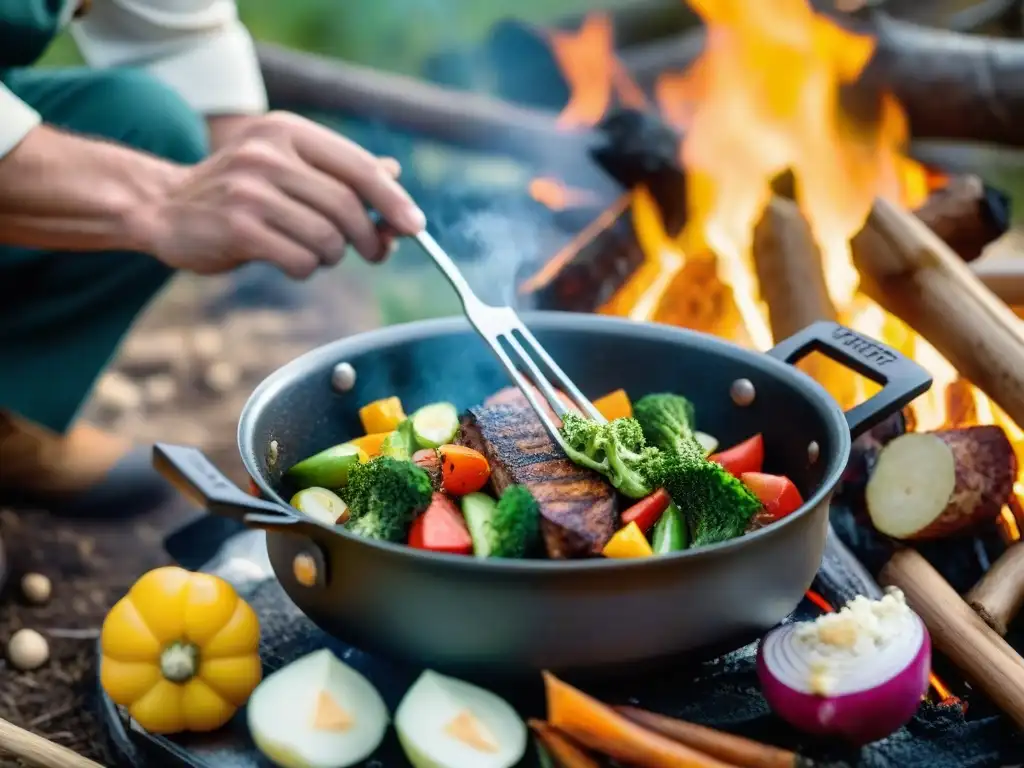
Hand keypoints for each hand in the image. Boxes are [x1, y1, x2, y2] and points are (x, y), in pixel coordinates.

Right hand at [136, 112, 425, 277]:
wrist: (163, 206)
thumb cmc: (238, 191)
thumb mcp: (287, 166)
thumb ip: (339, 171)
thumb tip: (395, 176)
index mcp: (288, 132)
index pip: (358, 167)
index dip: (393, 200)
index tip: (416, 226)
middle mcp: (269, 154)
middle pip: (349, 208)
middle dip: (369, 239)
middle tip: (371, 253)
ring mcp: (250, 190)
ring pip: (328, 239)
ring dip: (332, 256)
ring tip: (313, 251)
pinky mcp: (237, 228)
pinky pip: (301, 261)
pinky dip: (305, 269)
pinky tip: (288, 261)